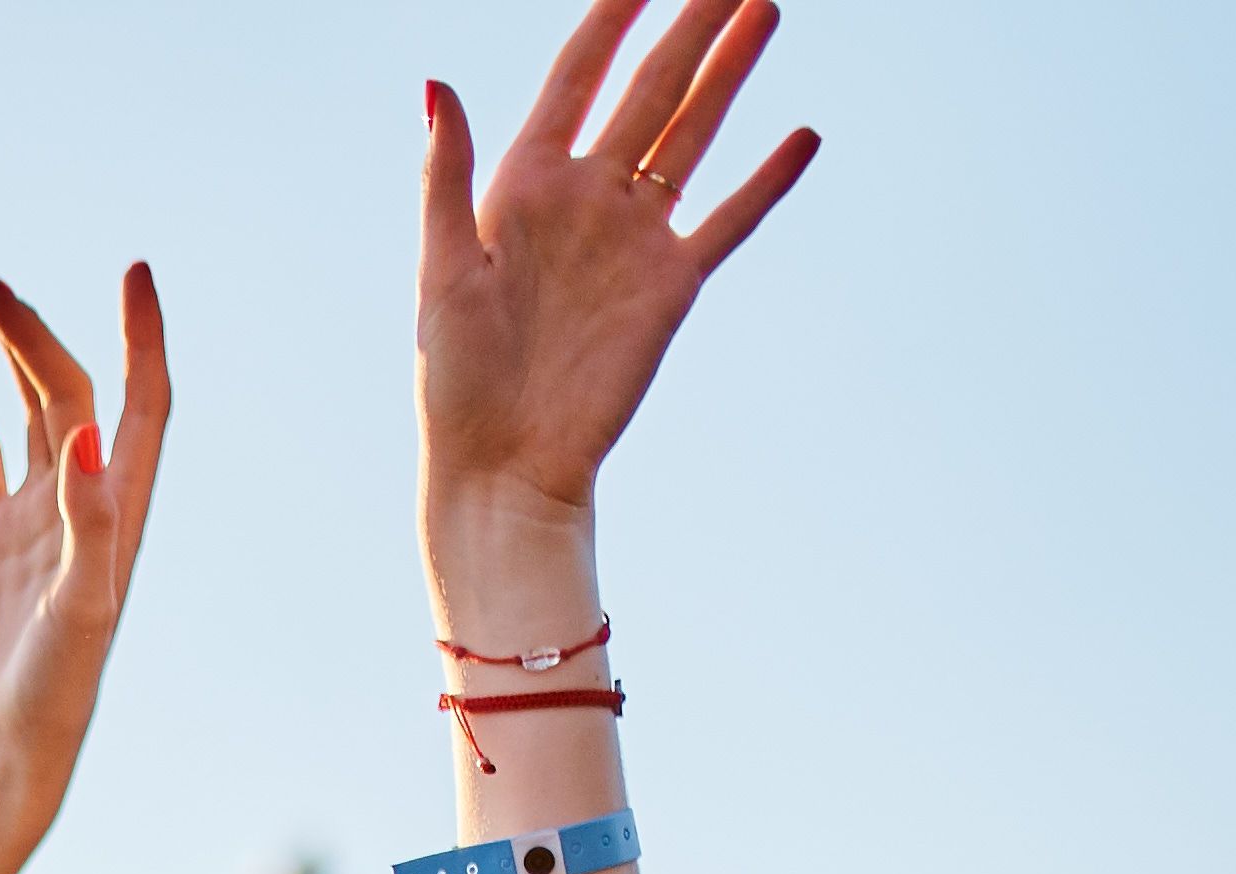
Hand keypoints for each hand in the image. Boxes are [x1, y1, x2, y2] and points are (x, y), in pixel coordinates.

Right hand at [0, 268, 170, 784]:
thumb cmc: (53, 697)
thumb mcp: (79, 609)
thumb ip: (89, 522)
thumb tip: (80, 429)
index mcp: (122, 514)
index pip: (142, 403)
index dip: (142, 337)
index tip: (135, 271)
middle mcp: (84, 507)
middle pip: (73, 394)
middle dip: (41, 336)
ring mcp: (34, 520)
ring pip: (28, 415)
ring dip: (10, 357)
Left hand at [418, 0, 819, 533]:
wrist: (505, 466)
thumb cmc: (456, 379)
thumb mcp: (442, 267)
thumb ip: (447, 173)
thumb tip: (436, 84)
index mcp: (525, 183)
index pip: (577, 75)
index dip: (609, 17)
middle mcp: (586, 197)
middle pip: (649, 88)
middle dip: (689, 26)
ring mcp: (634, 237)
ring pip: (692, 133)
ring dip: (728, 73)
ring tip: (763, 10)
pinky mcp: (672, 286)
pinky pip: (727, 219)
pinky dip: (764, 180)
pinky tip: (799, 136)